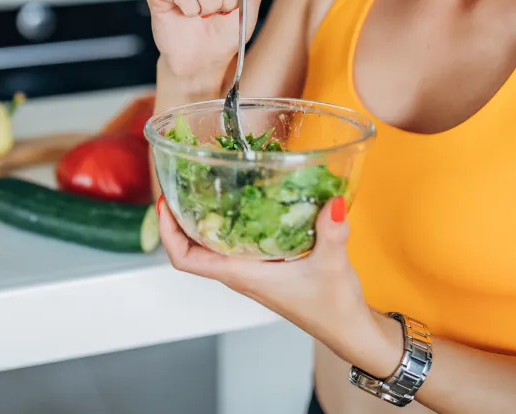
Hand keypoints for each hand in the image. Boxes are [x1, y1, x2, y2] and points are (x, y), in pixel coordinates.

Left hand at [155, 193, 394, 370]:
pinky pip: (234, 245)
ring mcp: (252, 271)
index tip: (165, 203)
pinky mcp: (266, 268)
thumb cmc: (335, 308)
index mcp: (242, 275)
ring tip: (203, 186)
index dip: (168, 232)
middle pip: (192, 248)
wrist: (350, 331)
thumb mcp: (333, 266)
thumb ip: (332, 233)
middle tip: (180, 183)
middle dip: (180, 218)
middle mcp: (240, 274)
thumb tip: (331, 202)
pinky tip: (242, 203)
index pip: (186, 259)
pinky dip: (228, 224)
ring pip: (212, 246)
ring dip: (201, 220)